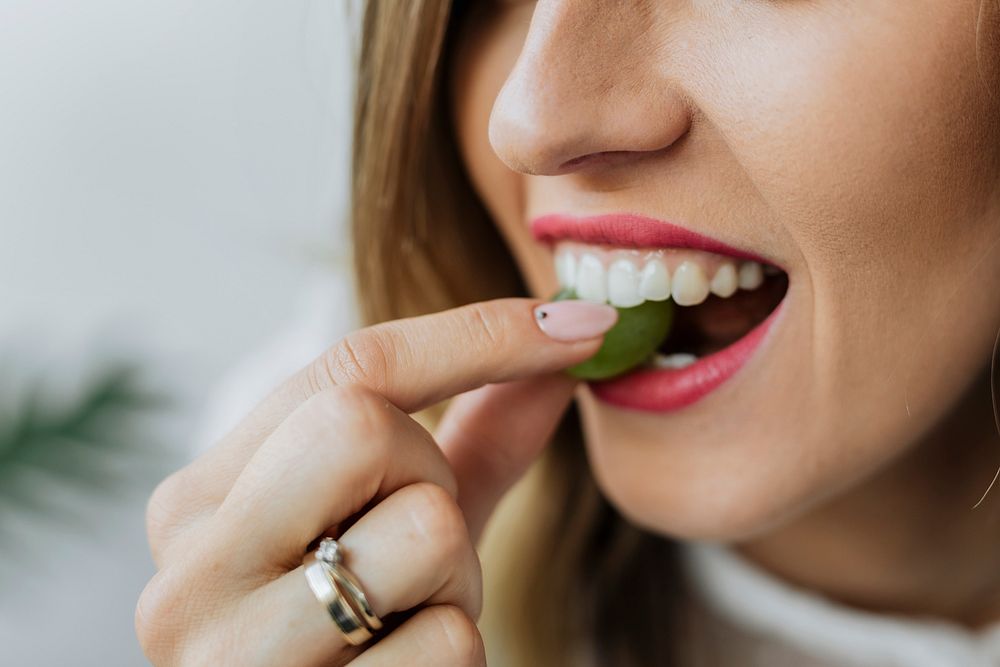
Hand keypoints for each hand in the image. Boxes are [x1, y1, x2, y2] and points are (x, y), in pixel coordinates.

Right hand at [136, 297, 615, 665]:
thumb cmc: (356, 637)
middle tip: (417, 541)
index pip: (347, 368)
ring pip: (424, 528)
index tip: (580, 324)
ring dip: (456, 577)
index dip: (479, 335)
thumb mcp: (400, 531)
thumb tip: (564, 348)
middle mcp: (193, 566)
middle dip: (432, 473)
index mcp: (202, 500)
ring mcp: (233, 652)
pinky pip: (447, 640)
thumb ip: (471, 442)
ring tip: (407, 618)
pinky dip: (452, 650)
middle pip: (363, 423)